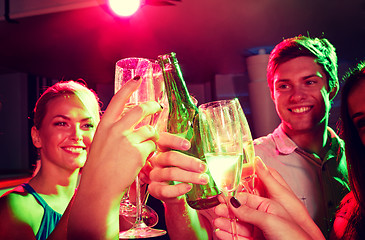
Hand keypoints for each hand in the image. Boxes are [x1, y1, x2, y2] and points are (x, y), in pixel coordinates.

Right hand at [68, 77, 161, 239]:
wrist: (99, 189)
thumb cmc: (98, 170)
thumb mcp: (99, 144)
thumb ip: (110, 132)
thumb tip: (123, 122)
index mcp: (104, 126)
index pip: (118, 99)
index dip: (129, 87)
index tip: (138, 78)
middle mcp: (115, 129)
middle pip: (141, 110)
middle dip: (153, 107)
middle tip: (158, 107)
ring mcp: (128, 140)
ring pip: (149, 131)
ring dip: (151, 138)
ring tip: (143, 149)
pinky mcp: (139, 152)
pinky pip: (152, 147)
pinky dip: (150, 153)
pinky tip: (141, 161)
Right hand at [147, 132, 208, 203]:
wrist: (173, 193)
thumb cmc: (180, 172)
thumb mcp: (184, 161)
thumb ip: (191, 154)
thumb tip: (209, 151)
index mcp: (162, 149)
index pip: (163, 139)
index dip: (173, 141)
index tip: (188, 145)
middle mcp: (156, 161)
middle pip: (169, 157)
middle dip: (189, 162)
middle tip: (203, 167)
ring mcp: (154, 175)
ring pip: (170, 173)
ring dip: (189, 176)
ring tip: (203, 179)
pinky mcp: (154, 190)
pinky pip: (165, 190)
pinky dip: (178, 189)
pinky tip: (189, 187)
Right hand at [213, 157, 323, 239]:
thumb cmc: (295, 237)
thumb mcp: (271, 218)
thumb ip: (251, 209)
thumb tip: (235, 199)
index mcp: (271, 204)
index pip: (248, 196)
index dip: (234, 195)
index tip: (222, 195)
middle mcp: (265, 215)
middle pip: (242, 210)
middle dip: (228, 209)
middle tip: (217, 209)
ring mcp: (261, 229)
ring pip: (239, 224)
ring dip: (227, 222)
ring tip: (217, 221)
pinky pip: (241, 236)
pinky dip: (230, 235)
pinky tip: (222, 233)